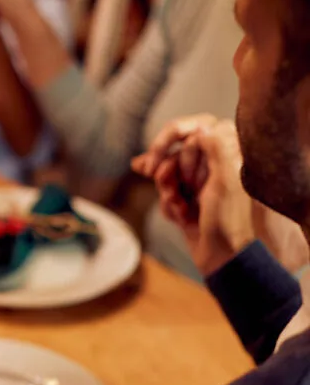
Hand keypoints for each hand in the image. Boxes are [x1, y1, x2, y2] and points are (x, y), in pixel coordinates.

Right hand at [132, 117, 252, 275]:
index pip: (194, 128)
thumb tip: (202, 127)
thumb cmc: (227, 221)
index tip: (156, 154)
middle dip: (169, 173)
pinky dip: (169, 207)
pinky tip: (182, 217)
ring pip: (167, 174)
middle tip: (178, 192)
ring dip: (168, 193)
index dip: (170, 139)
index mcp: (228, 154)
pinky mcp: (189, 199)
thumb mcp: (225, 181)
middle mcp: (215, 164)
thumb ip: (217, 148)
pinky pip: (166, 194)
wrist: (222, 257)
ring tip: (181, 209)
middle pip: (176, 153)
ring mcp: (201, 182)